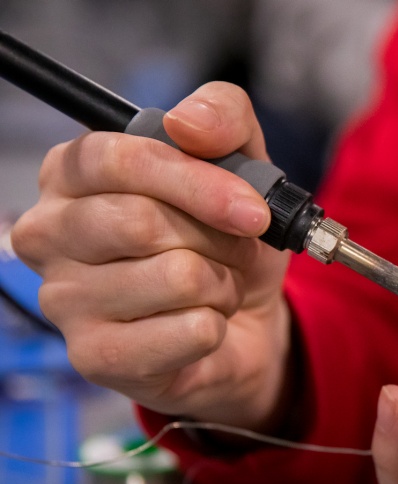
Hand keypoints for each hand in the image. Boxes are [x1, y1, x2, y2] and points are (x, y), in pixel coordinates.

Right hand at [11, 82, 291, 429]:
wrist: (243, 318)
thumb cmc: (226, 239)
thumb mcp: (242, 165)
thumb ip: (222, 118)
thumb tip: (187, 123)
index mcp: (74, 174)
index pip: (120, 160)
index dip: (196, 182)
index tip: (251, 209)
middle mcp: (51, 234)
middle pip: (141, 221)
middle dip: (217, 239)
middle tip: (233, 249)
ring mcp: (65, 300)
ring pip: (176, 277)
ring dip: (222, 283)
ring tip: (215, 286)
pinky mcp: (95, 356)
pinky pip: (189, 331)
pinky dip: (217, 325)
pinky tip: (203, 325)